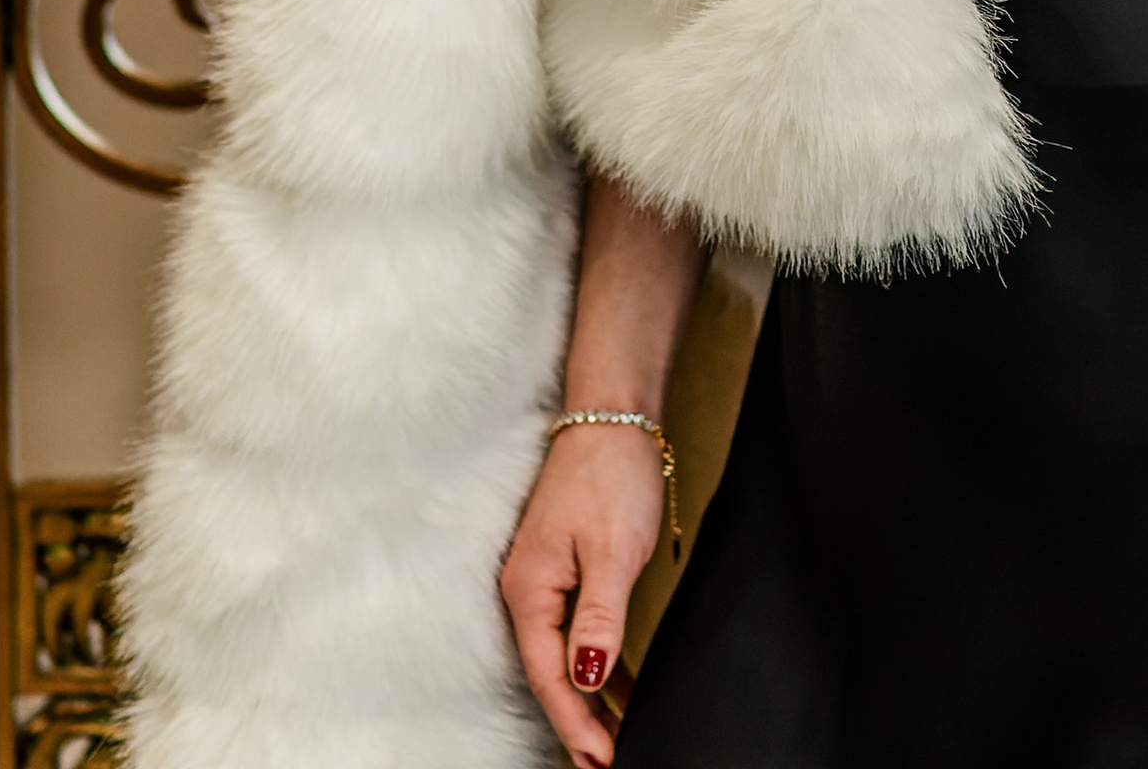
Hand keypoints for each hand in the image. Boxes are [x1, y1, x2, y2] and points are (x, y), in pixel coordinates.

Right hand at [499, 424, 666, 767]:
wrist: (614, 413)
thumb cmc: (611, 472)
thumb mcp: (613, 551)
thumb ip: (598, 619)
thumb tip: (585, 679)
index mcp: (530, 589)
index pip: (549, 675)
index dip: (575, 721)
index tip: (601, 759)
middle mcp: (529, 590)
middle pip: (551, 672)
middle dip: (579, 720)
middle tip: (608, 760)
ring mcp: (546, 580)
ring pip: (565, 655)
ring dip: (590, 696)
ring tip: (617, 737)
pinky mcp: (567, 569)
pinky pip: (577, 631)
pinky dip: (597, 662)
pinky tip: (618, 687)